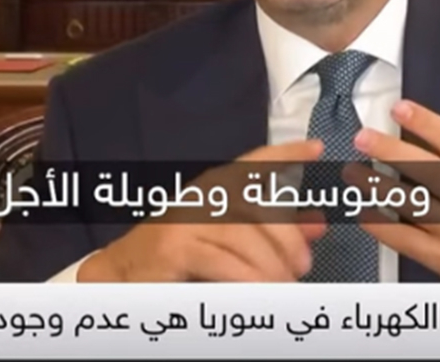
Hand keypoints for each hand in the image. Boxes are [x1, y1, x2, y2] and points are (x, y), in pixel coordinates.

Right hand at [79, 139, 326, 281]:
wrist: (122, 275)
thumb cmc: (178, 256)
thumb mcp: (228, 238)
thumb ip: (272, 232)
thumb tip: (317, 226)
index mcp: (213, 189)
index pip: (253, 164)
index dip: (285, 154)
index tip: (316, 150)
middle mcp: (200, 196)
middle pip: (257, 206)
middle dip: (287, 237)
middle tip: (302, 266)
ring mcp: (184, 220)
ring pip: (242, 236)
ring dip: (271, 264)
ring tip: (285, 286)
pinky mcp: (173, 248)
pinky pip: (221, 261)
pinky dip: (247, 277)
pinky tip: (261, 290)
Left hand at [344, 77, 439, 281]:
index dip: (428, 124)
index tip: (400, 109)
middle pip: (430, 172)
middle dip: (392, 152)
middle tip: (364, 137)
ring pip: (414, 207)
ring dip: (378, 187)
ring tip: (353, 172)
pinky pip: (409, 242)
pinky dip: (384, 227)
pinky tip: (364, 212)